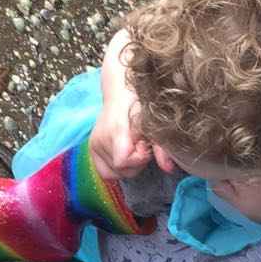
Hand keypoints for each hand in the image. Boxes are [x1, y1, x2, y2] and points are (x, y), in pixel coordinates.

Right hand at [90, 31, 153, 179]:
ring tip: (134, 147)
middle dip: (135, 162)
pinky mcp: (91, 149)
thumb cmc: (141, 101)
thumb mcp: (154, 123)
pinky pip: (104, 171)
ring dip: (127, 166)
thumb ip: (162, 147)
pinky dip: (117, 167)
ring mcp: (93, 145)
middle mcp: (99, 139)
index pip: (123, 162)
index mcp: (115, 130)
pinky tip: (126, 152)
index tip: (145, 145)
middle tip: (142, 144)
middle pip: (120, 171)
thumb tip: (168, 168)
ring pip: (113, 173)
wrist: (122, 88)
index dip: (139, 159)